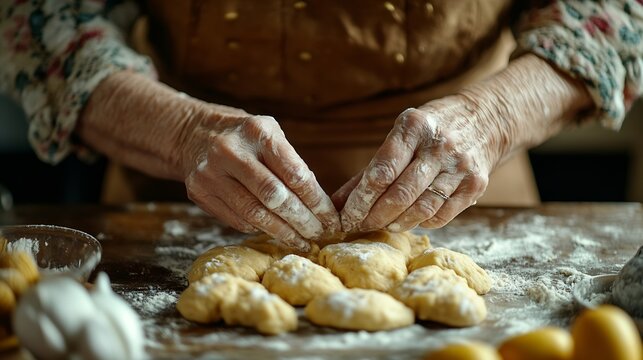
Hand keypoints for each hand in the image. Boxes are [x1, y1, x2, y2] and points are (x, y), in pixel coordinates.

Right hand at [181, 112, 340, 248]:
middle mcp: (231, 151)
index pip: (295, 174)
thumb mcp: (271, 135)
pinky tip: (274, 233)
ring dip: (282, 232)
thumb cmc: (246, 138)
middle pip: (274, 197)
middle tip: (318, 234)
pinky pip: (237, 220)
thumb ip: (292, 164)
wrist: (194, 134)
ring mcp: (210, 173)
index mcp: (257, 132)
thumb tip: (318, 206)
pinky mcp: (199, 193)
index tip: (330, 218)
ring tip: (301, 241)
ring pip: (254, 214)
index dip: (316, 201)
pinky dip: (259, 229)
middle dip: (301, 220)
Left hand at [334, 54, 591, 232]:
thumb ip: (371, 169)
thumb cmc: (432, 129)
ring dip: (397, 223)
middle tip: (359, 227)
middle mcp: (439, 145)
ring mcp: (460, 166)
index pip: (381, 171)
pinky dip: (421, 222)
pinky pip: (442, 215)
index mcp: (414, 127)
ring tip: (382, 226)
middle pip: (401, 194)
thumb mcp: (401, 135)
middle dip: (375, 216)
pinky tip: (409, 220)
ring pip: (422, 208)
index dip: (361, 199)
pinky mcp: (476, 184)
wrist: (487, 119)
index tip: (346, 216)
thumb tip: (337, 204)